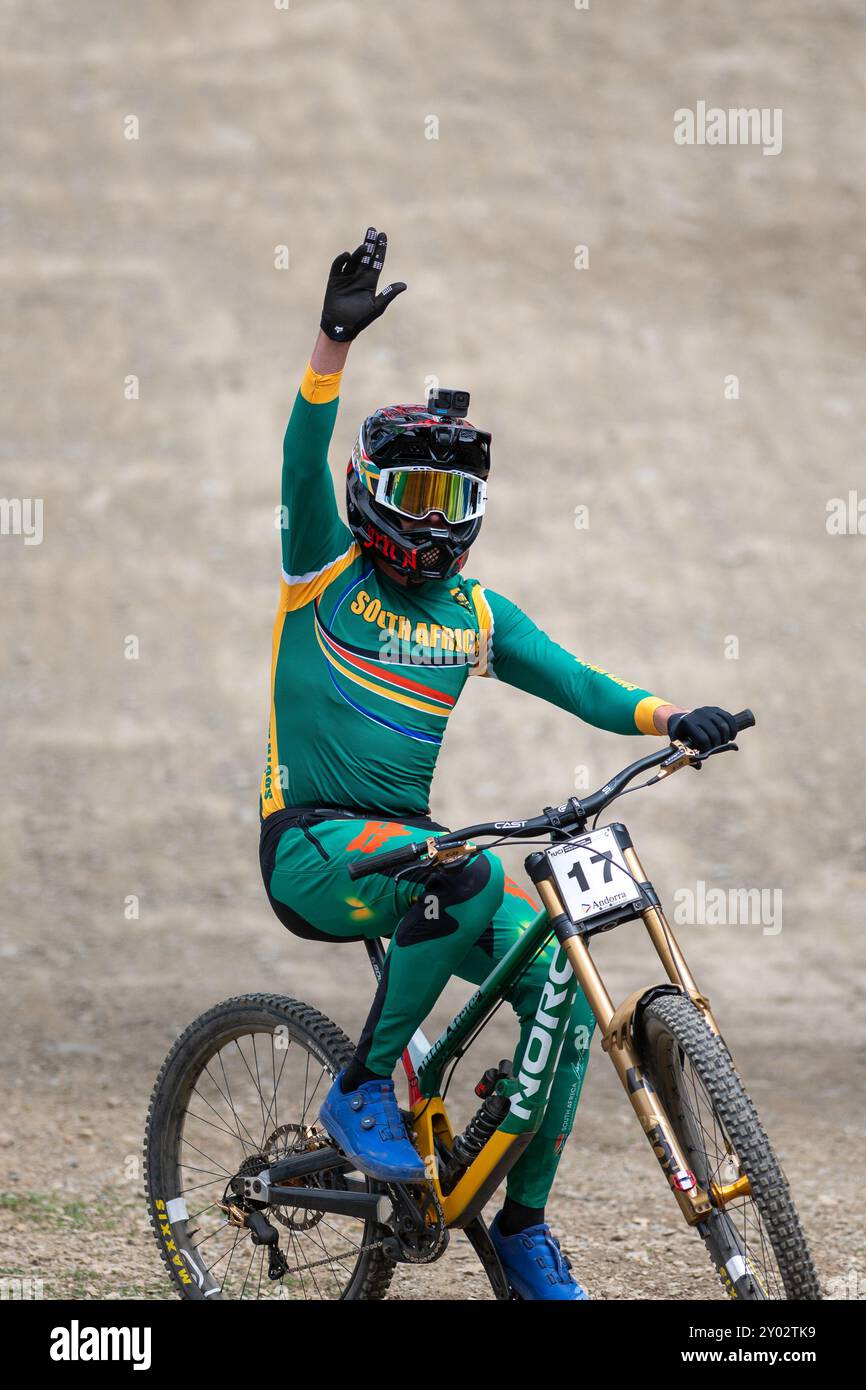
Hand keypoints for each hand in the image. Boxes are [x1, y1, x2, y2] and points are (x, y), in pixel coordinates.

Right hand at [320, 227, 405, 341]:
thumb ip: (389, 294)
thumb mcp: (377, 306)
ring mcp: (346, 277)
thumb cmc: (360, 319)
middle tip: (373, 230)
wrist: (341, 327)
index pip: (376, 261)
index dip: (380, 249)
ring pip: (354, 259)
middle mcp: (359, 276)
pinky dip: (342, 260)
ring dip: (359, 251)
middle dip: (369, 243)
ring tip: (365, 246)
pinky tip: (347, 255)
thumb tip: (404, 285)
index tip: (383, 236)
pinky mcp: (335, 280)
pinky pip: (338, 266)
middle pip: (366, 256)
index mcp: (370, 281)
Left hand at [666, 706, 738, 752]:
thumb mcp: (679, 744)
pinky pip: (728, 718)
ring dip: (726, 737)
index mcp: (686, 723)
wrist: (679, 719)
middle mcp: (697, 715)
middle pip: (714, 733)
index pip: (703, 739)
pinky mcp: (714, 709)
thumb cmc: (680, 735)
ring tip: (724, 742)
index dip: (707, 749)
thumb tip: (698, 766)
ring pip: (723, 725)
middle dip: (718, 744)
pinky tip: (732, 736)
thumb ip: (687, 756)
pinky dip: (733, 728)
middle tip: (717, 748)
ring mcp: (706, 710)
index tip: (707, 752)